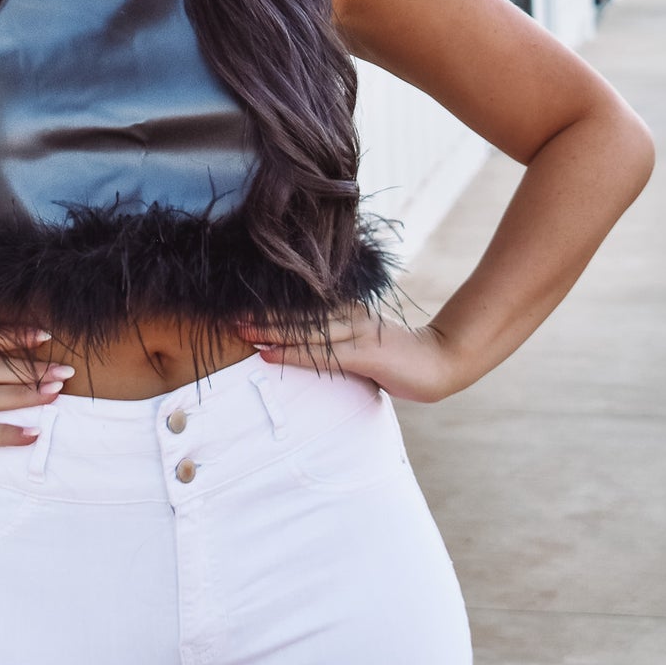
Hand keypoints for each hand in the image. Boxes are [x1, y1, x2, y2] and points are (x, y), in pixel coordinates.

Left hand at [236, 309, 465, 403]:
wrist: (439, 361)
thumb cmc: (396, 354)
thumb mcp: (360, 342)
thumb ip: (334, 339)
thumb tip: (301, 342)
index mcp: (346, 310)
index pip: (300, 307)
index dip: (269, 306)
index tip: (238, 303)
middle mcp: (348, 315)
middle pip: (295, 314)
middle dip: (259, 315)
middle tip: (226, 314)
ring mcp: (356, 333)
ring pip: (303, 331)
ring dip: (267, 331)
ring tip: (238, 330)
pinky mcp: (364, 354)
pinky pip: (320, 354)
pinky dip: (291, 354)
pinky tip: (268, 354)